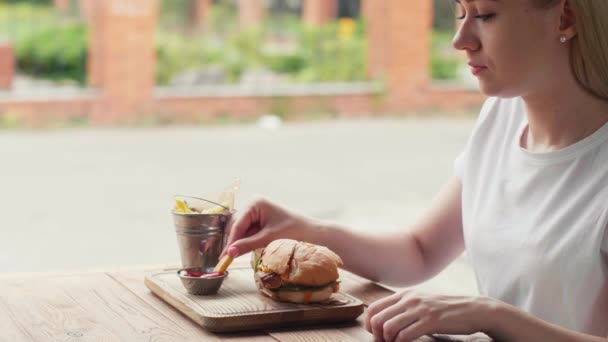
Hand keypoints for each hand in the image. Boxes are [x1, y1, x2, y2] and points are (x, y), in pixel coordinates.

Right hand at [221, 198, 311, 257]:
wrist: (307, 229)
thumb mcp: (268, 238)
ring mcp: (254, 210)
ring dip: (242, 241)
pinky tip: (253, 245)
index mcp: (254, 203)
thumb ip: (248, 245)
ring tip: (246, 251)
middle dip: (235, 241)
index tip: (224, 256)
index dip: (231, 241)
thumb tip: (230, 253)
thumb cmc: (291, 229)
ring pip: (240, 229)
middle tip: (230, 258)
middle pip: (236, 226)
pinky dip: (248, 239)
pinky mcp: (257, 217)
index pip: (237, 224)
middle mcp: (251, 204)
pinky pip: (247, 230)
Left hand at [366, 289, 494, 341]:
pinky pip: (405, 335)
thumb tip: (385, 321)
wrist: (474, 309)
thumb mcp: (422, 302)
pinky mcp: (431, 321)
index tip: (376, 335)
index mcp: (405, 295)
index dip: (370, 324)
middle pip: (377, 319)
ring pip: (388, 327)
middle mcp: (409, 300)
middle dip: (376, 336)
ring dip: (388, 341)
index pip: (374, 308)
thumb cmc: (447, 310)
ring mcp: (420, 310)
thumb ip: (405, 307)